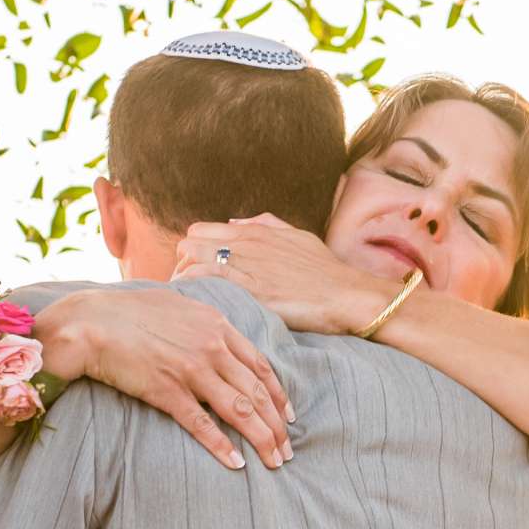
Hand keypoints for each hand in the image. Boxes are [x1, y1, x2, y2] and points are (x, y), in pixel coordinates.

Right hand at [35, 287, 290, 470]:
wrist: (90, 321)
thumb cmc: (127, 311)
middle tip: (287, 451)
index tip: (288, 417)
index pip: (260, 365)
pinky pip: (202, 423)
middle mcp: (211, 346)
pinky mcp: (167, 390)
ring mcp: (191, 369)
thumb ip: (203, 321)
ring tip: (273, 462)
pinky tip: (237, 463)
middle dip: (276, 425)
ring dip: (261, 439)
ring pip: (239, 409)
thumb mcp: (176, 305)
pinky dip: (222, 445)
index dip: (278, 395)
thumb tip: (218, 333)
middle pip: (256, 392)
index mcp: (216, 325)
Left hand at [173, 214, 398, 335]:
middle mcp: (245, 244)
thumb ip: (266, 225)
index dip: (192, 251)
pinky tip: (197, 306)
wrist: (347, 294)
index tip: (194, 271)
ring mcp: (246, 266)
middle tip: (187, 290)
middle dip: (182, 266)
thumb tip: (236, 222)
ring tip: (188, 302)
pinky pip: (206, 282)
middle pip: (188, 244)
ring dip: (183, 281)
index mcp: (254, 231)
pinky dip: (194, 292)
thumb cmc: (326, 270)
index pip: (200, 231)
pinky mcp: (250, 290)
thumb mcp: (297, 236)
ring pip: (190, 262)